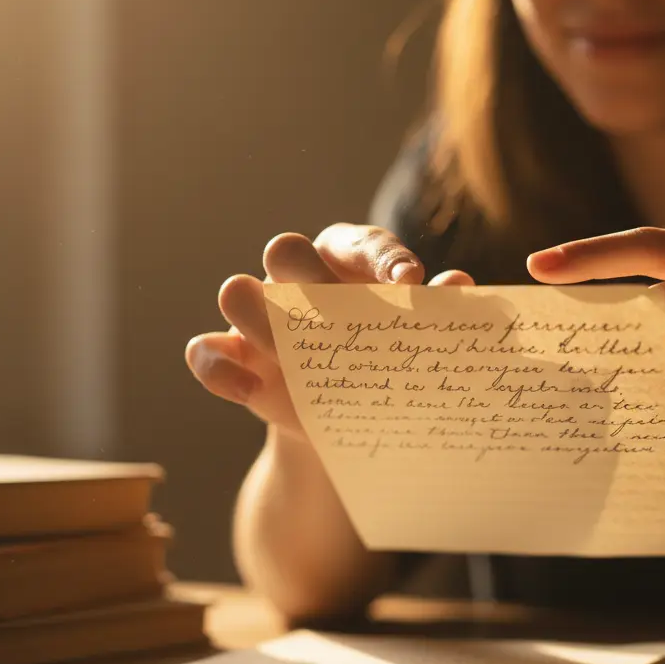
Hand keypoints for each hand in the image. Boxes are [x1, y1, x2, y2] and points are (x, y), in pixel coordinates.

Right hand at [186, 224, 474, 441]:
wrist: (348, 420)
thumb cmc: (386, 362)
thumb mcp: (411, 342)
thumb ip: (435, 312)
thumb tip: (460, 284)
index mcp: (346, 263)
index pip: (358, 242)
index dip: (382, 258)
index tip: (412, 284)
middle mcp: (296, 280)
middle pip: (284, 249)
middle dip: (303, 270)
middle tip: (334, 307)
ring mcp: (256, 317)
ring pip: (236, 291)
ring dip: (256, 317)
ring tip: (289, 352)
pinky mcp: (231, 358)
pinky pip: (204, 352)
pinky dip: (221, 370)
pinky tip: (254, 392)